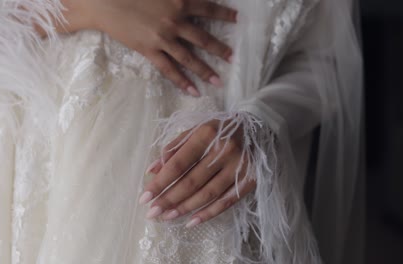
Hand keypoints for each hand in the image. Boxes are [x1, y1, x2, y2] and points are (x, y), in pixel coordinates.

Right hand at [53, 0, 236, 95]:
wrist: (104, 1)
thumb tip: (190, 0)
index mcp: (179, 1)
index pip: (209, 8)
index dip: (225, 13)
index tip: (237, 18)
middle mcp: (175, 21)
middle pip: (203, 38)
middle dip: (220, 48)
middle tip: (233, 57)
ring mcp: (163, 38)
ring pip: (190, 58)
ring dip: (206, 70)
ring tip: (218, 81)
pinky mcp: (149, 50)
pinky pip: (169, 69)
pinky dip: (182, 81)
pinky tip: (193, 91)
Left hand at [139, 119, 256, 227]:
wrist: (257, 127)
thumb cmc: (220, 129)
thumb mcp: (195, 130)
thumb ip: (173, 148)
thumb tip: (152, 171)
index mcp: (207, 134)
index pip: (178, 163)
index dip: (160, 182)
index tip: (144, 197)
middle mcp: (224, 150)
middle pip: (191, 181)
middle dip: (169, 199)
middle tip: (152, 213)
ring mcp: (239, 166)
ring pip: (208, 194)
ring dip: (185, 208)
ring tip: (167, 217)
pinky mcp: (250, 179)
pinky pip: (227, 201)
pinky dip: (208, 213)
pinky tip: (191, 221)